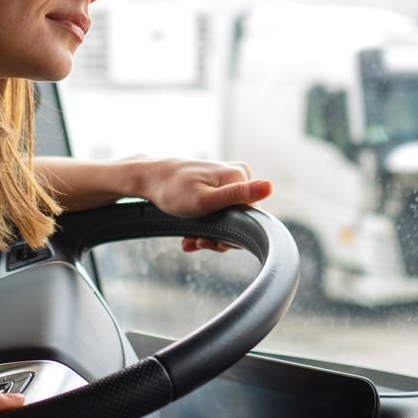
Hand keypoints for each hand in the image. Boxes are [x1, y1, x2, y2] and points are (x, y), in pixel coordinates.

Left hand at [141, 158, 272, 253]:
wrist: (147, 179)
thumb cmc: (171, 190)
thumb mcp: (204, 200)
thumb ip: (237, 196)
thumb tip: (270, 186)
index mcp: (240, 176)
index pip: (253, 216)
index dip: (232, 236)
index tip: (209, 243)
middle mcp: (238, 174)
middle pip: (241, 218)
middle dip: (218, 236)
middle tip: (196, 243)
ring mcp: (228, 179)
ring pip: (229, 217)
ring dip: (209, 234)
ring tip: (189, 241)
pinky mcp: (218, 184)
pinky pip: (220, 211)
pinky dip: (206, 225)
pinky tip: (190, 236)